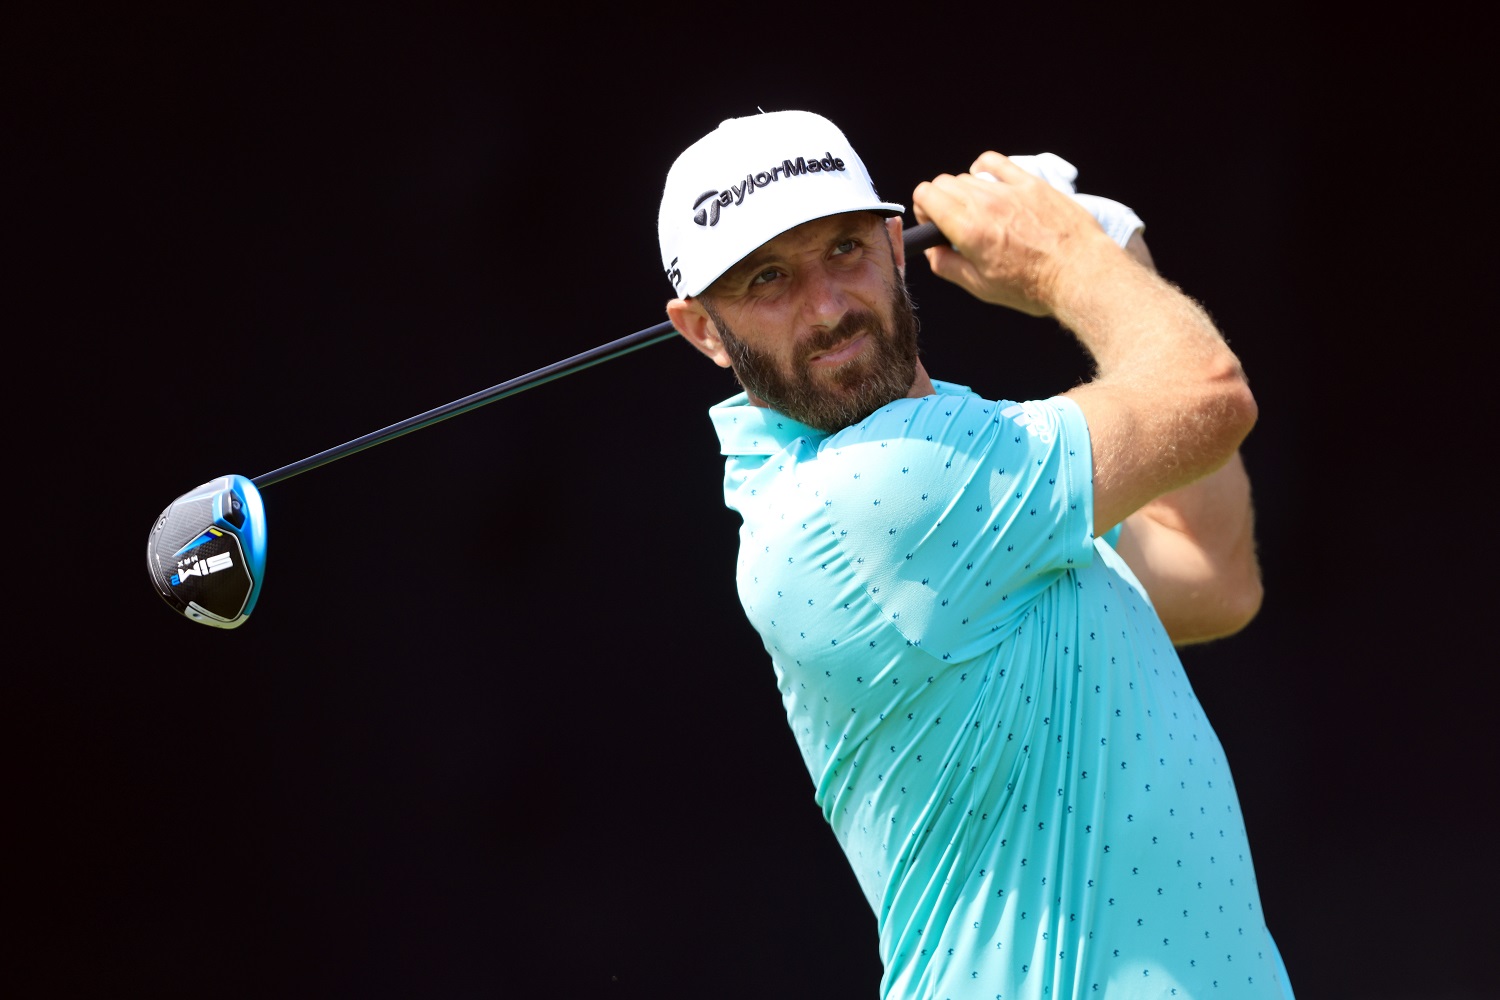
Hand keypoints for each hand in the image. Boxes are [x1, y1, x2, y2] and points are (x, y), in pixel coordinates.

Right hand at [912, 151, 1121, 315]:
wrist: (1079, 274)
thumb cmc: (1034, 286)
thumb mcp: (982, 288)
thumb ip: (948, 267)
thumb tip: (934, 252)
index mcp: (968, 230)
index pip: (926, 195)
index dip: (923, 209)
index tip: (933, 224)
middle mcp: (985, 204)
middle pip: (944, 183)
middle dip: (940, 201)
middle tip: (953, 223)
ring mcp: (1009, 190)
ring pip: (967, 175)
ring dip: (964, 192)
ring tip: (978, 212)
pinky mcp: (1030, 183)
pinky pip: (995, 162)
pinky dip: (984, 168)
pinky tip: (989, 183)